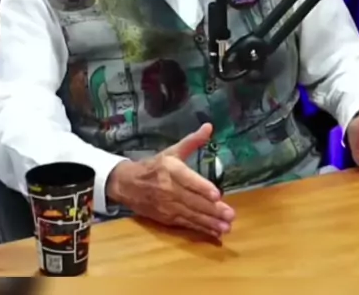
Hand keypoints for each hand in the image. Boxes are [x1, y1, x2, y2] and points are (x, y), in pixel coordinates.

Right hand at [106, 123, 234, 238]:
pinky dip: (201, 229)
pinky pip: (186, 224)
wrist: (128, 184)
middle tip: (230, 215)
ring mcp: (168, 206)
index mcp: (171, 169)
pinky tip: (215, 233)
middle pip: (193, 201)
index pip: (189, 180)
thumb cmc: (154, 166)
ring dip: (210, 223)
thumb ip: (192, 141)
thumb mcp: (172, 151)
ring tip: (226, 227)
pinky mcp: (167, 219)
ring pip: (192, 215)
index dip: (202, 188)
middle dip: (212, 210)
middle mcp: (169, 189)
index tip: (217, 194)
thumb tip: (209, 126)